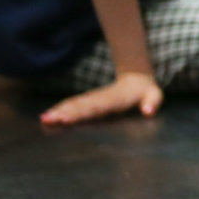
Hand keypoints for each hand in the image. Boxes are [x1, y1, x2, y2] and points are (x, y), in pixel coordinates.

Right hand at [42, 70, 163, 126]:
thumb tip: (149, 111)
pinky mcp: (88, 101)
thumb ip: (152, 102)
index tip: (67, 118)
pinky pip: (72, 104)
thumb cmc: (146, 92)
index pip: (95, 107)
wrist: (137, 78)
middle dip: (64, 113)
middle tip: (48, 120)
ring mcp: (93, 98)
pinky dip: (60, 109)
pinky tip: (47, 116)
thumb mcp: (154, 95)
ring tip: (44, 119)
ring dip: (58, 111)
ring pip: (73, 104)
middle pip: (80, 106)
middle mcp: (100, 98)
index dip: (81, 112)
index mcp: (114, 99)